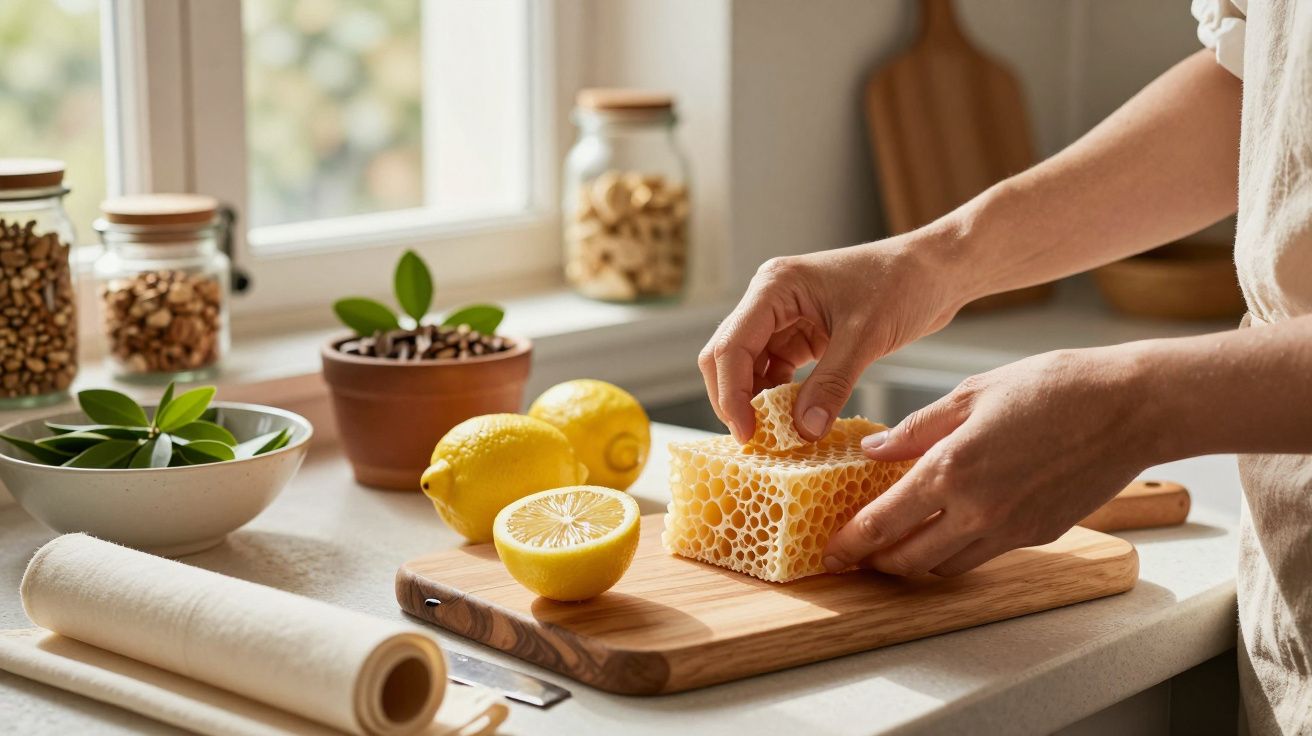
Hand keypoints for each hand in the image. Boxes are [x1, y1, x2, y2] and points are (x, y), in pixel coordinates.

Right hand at [699, 231, 967, 442]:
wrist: (937, 271)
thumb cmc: (903, 283)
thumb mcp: (866, 337)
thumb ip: (831, 384)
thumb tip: (802, 431)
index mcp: (775, 287)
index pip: (730, 346)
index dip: (731, 394)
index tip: (746, 435)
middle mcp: (770, 299)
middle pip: (728, 356)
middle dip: (735, 399)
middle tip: (754, 441)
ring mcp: (785, 317)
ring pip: (749, 367)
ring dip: (757, 402)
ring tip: (774, 437)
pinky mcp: (804, 334)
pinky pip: (777, 372)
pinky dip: (780, 398)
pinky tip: (792, 422)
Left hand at [823, 347, 1162, 576]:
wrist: (1130, 407)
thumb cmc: (1054, 387)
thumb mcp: (971, 394)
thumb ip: (917, 429)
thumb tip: (873, 451)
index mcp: (952, 470)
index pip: (883, 523)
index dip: (851, 544)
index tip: (831, 552)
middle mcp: (978, 510)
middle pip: (909, 559)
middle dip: (876, 563)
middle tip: (856, 556)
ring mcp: (1011, 529)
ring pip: (946, 566)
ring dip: (915, 562)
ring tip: (896, 545)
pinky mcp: (1039, 534)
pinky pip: (983, 555)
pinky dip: (956, 551)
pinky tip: (949, 528)